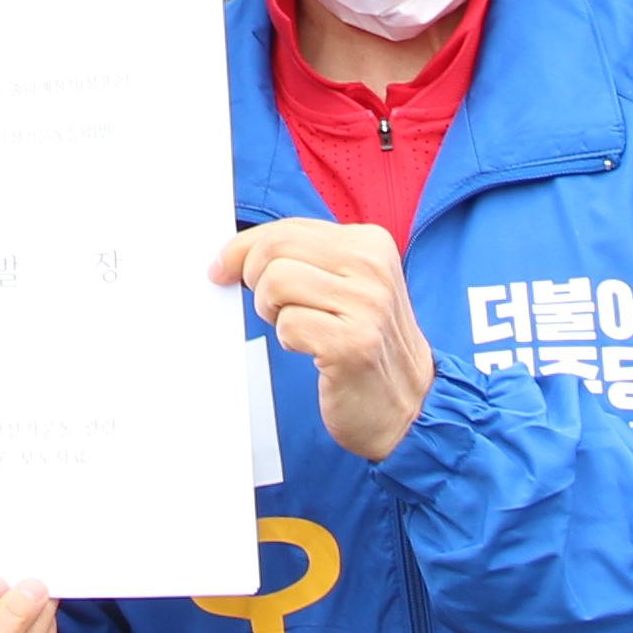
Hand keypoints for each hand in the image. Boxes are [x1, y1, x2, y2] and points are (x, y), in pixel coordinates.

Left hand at [215, 220, 435, 462]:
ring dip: (272, 310)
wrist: (409, 404)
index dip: (245, 247)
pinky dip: (288, 339)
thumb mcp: (348, 285)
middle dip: (254, 277)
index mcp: (370, 244)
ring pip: (276, 282)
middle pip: (276, 248)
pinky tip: (312, 349)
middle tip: (269, 306)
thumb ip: (306, 260)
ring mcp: (367, 305)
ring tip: (298, 326)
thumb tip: (236, 254)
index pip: (288, 228)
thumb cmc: (367, 343)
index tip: (223, 265)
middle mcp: (372, 267)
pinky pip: (288, 325)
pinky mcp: (353, 343)